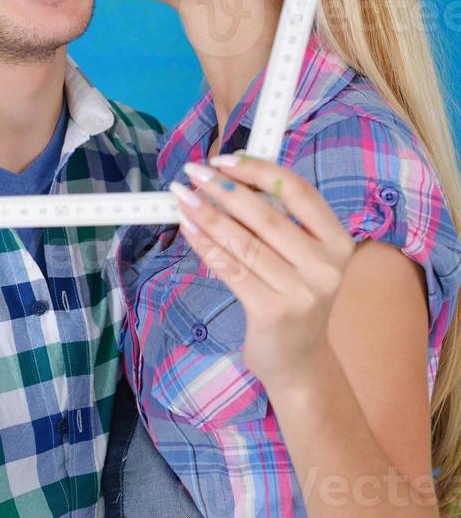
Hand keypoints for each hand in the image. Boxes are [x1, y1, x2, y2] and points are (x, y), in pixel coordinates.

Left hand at [171, 154, 354, 391]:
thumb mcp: (302, 256)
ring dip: (207, 214)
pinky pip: (231, 268)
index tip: (225, 158)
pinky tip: (187, 227)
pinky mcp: (273, 312)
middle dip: (224, 188)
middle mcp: (326, 266)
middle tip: (193, 171)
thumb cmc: (294, 296)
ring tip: (182, 196)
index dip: (259, 170)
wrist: (300, 362)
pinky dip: (205, 244)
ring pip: (244, 242)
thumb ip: (277, 219)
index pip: (299, 191)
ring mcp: (301, 292)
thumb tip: (228, 176)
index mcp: (338, 242)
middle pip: (266, 215)